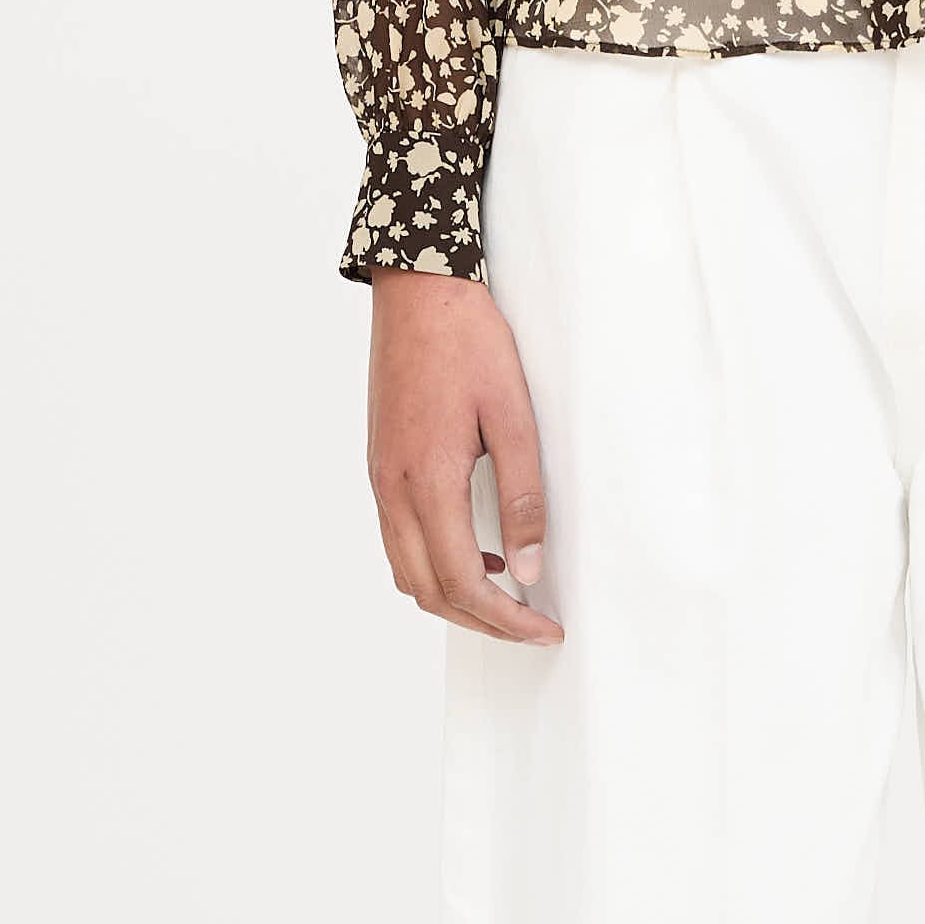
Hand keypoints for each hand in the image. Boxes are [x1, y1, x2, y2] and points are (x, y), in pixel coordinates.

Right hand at [365, 272, 564, 641]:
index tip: (544, 630)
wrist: (417, 292)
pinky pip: (399, 540)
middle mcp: (393, 489)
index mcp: (427, 480)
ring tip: (506, 597)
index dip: (505, 618)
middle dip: (481, 621)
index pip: (461, 581)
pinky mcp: (380, 466)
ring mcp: (379, 479)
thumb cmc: (469, 344)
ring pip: (407, 571)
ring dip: (453, 596)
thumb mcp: (514, 417)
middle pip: (428, 589)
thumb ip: (523, 497)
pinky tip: (475, 550)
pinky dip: (434, 565)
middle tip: (531, 626)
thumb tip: (528, 567)